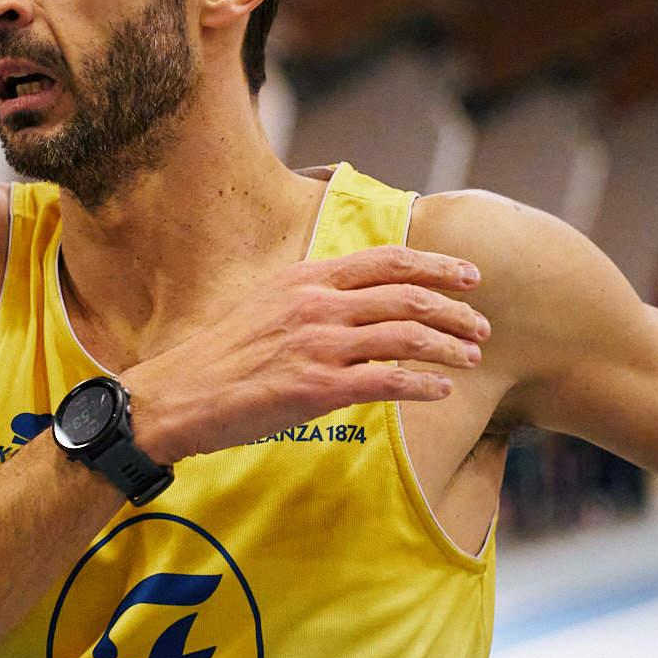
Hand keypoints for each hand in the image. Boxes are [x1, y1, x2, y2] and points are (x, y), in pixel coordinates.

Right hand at [123, 245, 487, 463]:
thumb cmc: (219, 358)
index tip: (469, 277)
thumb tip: (356, 306)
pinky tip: (442, 391)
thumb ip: (311, 300)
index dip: (436, 266)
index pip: (386, 261)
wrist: (177, 396)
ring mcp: (318, 345)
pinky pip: (388, 381)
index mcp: (305, 278)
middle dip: (454, 310)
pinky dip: (423, 384)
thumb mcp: (264, 307)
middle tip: (481, 326)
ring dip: (448, 347)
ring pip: (406, 336)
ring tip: (471, 358)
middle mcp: (316, 304)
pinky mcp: (317, 388)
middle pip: (407, 296)